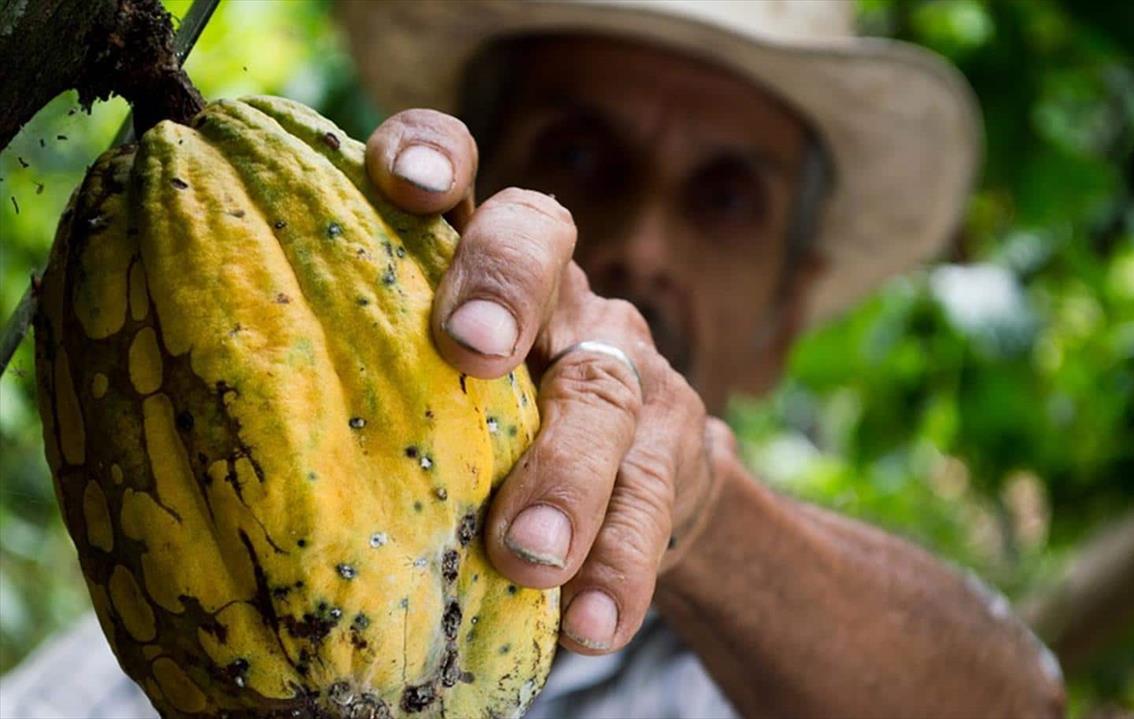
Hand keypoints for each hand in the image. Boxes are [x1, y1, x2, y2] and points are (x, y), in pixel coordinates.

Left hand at [366, 110, 727, 653]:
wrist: (633, 487)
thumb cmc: (486, 435)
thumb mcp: (428, 391)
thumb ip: (365, 383)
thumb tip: (194, 448)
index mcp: (476, 263)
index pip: (459, 172)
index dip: (433, 154)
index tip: (402, 180)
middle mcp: (556, 292)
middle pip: (541, 242)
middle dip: (503, 285)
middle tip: (470, 348)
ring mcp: (623, 365)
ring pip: (604, 393)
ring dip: (567, 474)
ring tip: (528, 555)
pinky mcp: (675, 447)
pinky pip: (653, 502)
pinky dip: (619, 566)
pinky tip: (591, 625)